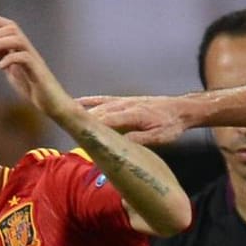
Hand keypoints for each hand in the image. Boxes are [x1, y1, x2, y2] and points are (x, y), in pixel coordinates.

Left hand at [0, 16, 74, 118]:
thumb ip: (3, 58)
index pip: (10, 26)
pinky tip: (0, 67)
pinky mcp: (38, 72)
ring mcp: (34, 60)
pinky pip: (24, 57)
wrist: (52, 104)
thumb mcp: (12, 71)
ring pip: (18, 39)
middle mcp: (29, 50)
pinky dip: (9, 59)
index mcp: (22, 49)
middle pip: (12, 29)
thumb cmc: (34, 89)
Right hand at [77, 94, 191, 145]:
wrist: (181, 109)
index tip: (78, 136)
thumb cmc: (172, 125)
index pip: (108, 120)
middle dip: (82, 122)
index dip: (92, 128)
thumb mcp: (160, 137)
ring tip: (65, 120)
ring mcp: (123, 101)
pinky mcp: (124, 100)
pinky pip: (103, 99)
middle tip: (66, 131)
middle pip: (99, 113)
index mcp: (134, 115)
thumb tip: (121, 146)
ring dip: (82, 113)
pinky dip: (89, 101)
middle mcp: (125, 105)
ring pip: (99, 107)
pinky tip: (77, 102)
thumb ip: (140, 140)